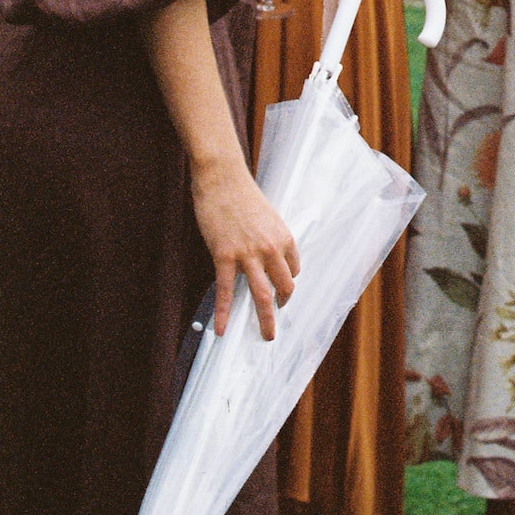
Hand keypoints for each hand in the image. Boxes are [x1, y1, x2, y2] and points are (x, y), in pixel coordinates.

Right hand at [190, 152, 299, 339]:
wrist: (222, 179)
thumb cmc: (242, 195)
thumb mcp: (267, 216)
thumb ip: (270, 239)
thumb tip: (268, 256)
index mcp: (284, 237)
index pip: (293, 270)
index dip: (287, 283)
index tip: (280, 292)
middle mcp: (271, 248)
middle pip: (284, 286)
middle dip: (282, 306)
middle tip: (275, 320)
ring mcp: (247, 254)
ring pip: (262, 294)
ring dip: (265, 319)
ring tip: (266, 336)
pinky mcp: (224, 256)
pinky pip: (225, 291)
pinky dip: (223, 314)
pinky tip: (222, 329)